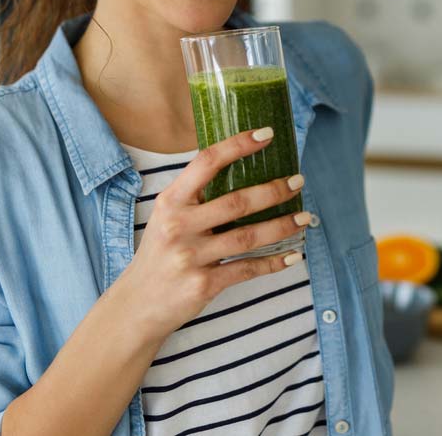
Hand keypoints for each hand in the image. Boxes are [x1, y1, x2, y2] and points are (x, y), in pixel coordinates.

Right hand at [116, 126, 307, 341]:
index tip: (266, 134)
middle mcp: (178, 226)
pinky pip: (246, 269)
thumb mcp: (167, 219)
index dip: (238, 145)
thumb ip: (195, 198)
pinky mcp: (202, 285)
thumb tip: (244, 173)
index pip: (206, 163)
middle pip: (236, 202)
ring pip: (247, 237)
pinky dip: (273, 263)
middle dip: (273, 190)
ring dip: (282, 226)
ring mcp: (190, 256)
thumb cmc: (159, 255)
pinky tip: (292, 255)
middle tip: (298, 181)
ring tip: (305, 217)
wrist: (136, 306)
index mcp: (171, 202)